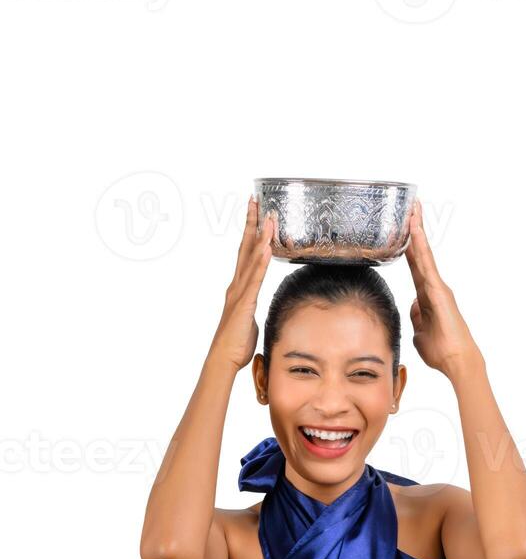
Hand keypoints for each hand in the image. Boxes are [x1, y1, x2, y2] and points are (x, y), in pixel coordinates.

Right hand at [213, 196, 272, 369]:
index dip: (251, 231)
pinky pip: (255, 279)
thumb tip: (253, 306)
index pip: (246, 253)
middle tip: (257, 200)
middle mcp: (237, 285)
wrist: (224, 358)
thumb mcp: (247, 319)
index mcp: (239, 287)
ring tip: (270, 218)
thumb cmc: (236, 343)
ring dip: (261, 237)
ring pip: (252, 259)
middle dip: (252, 223)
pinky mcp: (244, 303)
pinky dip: (261, 262)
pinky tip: (267, 248)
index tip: (256, 212)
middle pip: (245, 247)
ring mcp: (240, 292)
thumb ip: (250, 307)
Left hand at [405, 199, 481, 377]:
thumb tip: (414, 307)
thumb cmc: (441, 350)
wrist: (456, 362)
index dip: (407, 247)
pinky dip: (420, 247)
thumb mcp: (419, 332)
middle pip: (419, 254)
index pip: (414, 266)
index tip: (402, 229)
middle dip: (414, 230)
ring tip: (412, 209)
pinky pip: (427, 265)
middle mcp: (434, 287)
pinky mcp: (439, 291)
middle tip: (409, 206)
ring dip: (417, 231)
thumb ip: (416, 317)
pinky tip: (415, 232)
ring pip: (424, 254)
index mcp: (427, 296)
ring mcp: (438, 287)